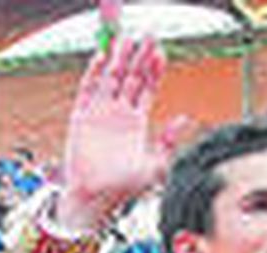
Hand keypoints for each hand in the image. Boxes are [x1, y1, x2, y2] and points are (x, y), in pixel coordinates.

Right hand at [54, 37, 169, 232]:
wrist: (95, 200)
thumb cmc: (124, 189)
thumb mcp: (156, 165)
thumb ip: (169, 141)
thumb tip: (185, 119)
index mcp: (135, 123)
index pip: (146, 88)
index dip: (153, 70)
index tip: (160, 53)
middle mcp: (117, 115)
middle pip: (129, 78)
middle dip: (138, 58)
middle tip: (147, 37)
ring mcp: (99, 115)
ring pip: (110, 78)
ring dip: (118, 59)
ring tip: (126, 39)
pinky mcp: (81, 118)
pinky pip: (87, 90)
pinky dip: (93, 73)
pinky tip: (102, 57)